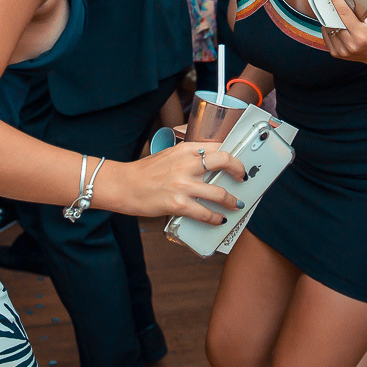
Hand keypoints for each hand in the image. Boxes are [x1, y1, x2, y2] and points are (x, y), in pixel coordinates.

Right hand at [107, 141, 244, 224]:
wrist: (124, 185)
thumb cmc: (145, 171)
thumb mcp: (168, 154)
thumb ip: (188, 156)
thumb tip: (209, 163)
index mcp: (185, 149)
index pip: (217, 146)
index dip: (232, 154)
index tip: (237, 161)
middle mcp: (186, 164)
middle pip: (224, 161)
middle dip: (239, 171)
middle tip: (242, 178)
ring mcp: (183, 185)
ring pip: (219, 193)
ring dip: (232, 201)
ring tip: (236, 204)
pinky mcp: (178, 204)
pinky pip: (205, 213)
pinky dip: (215, 218)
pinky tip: (218, 219)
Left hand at [321, 0, 366, 65]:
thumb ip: (356, 8)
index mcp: (361, 35)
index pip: (344, 13)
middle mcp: (350, 44)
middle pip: (333, 20)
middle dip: (331, 7)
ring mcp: (342, 51)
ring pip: (327, 28)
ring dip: (328, 18)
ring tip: (333, 12)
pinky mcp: (336, 54)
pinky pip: (326, 36)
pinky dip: (328, 28)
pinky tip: (334, 24)